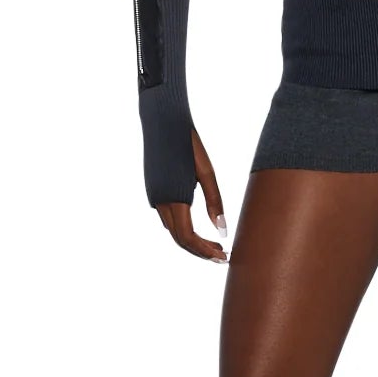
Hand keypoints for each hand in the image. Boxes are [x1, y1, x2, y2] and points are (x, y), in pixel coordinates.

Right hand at [156, 126, 228, 262]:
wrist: (163, 120)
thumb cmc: (188, 144)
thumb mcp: (207, 172)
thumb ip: (215, 202)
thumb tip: (222, 230)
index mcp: (174, 198)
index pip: (187, 238)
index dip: (205, 251)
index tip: (223, 256)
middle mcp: (159, 201)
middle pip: (179, 239)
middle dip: (201, 251)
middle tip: (223, 255)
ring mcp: (154, 196)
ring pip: (172, 230)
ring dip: (192, 241)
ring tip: (214, 244)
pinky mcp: (154, 190)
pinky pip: (168, 217)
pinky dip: (183, 228)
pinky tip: (197, 227)